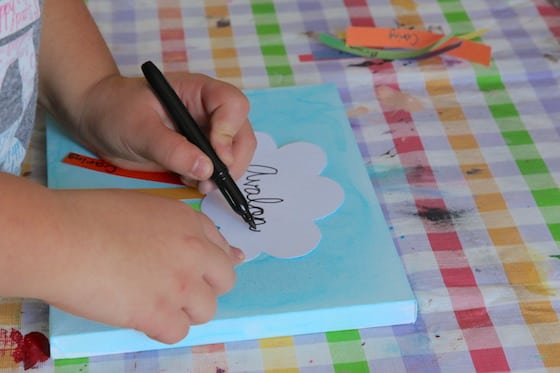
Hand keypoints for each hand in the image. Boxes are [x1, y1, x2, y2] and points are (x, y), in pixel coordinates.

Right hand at [38, 189, 242, 343]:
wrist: (59, 238)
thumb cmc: (87, 216)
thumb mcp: (141, 208)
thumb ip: (170, 228)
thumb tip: (191, 246)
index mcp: (188, 221)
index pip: (222, 248)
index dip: (210, 264)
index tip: (201, 274)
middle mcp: (193, 251)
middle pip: (225, 280)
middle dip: (204, 288)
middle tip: (175, 291)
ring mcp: (180, 283)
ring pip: (206, 310)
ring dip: (183, 311)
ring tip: (153, 304)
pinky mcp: (160, 312)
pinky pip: (178, 332)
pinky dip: (160, 328)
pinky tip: (139, 316)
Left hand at [75, 73, 256, 192]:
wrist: (97, 119)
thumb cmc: (115, 110)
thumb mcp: (139, 128)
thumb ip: (171, 148)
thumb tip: (206, 170)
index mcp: (198, 91)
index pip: (233, 104)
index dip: (230, 131)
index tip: (215, 157)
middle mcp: (209, 110)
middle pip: (241, 133)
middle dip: (233, 161)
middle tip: (210, 182)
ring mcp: (206, 132)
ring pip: (235, 153)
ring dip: (224, 174)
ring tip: (199, 185)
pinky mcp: (199, 152)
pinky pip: (219, 167)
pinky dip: (211, 179)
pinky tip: (190, 182)